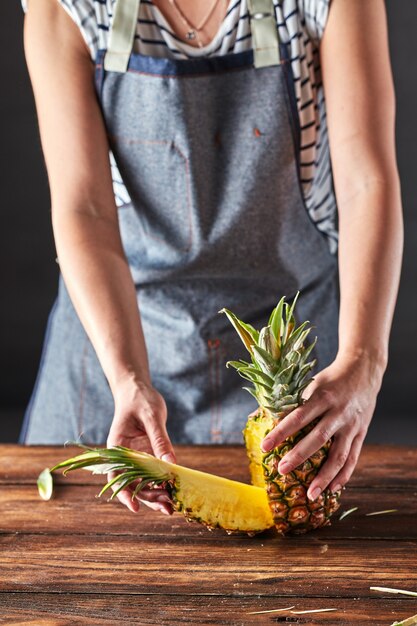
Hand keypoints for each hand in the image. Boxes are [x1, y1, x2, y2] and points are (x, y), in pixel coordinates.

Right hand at [106, 377, 175, 515]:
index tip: (136, 508)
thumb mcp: (152, 417)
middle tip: (167, 508)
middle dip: (148, 498)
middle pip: (132, 483)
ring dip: (156, 494)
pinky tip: (174, 490)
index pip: (116, 476)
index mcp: (118, 447)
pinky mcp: (148, 454)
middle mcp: (125, 455)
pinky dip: (162, 482)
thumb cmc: (140, 399)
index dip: (124, 494)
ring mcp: (136, 456)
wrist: (138, 389)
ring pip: (143, 481)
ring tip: (172, 506)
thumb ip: (160, 440)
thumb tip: (171, 463)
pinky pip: (154, 472)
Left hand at [261, 352, 384, 499]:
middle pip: (318, 438)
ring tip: (310, 494)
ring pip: (339, 454)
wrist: (364, 370)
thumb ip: (288, 400)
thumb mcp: (309, 382)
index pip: (299, 417)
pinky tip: (332, 489)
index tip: (265, 447)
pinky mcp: (361, 433)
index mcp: (322, 396)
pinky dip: (343, 475)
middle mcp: (338, 412)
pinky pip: (353, 458)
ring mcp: (352, 425)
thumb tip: (258, 415)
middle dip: (299, 456)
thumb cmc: (329, 379)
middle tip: (281, 471)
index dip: (281, 432)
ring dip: (325, 476)